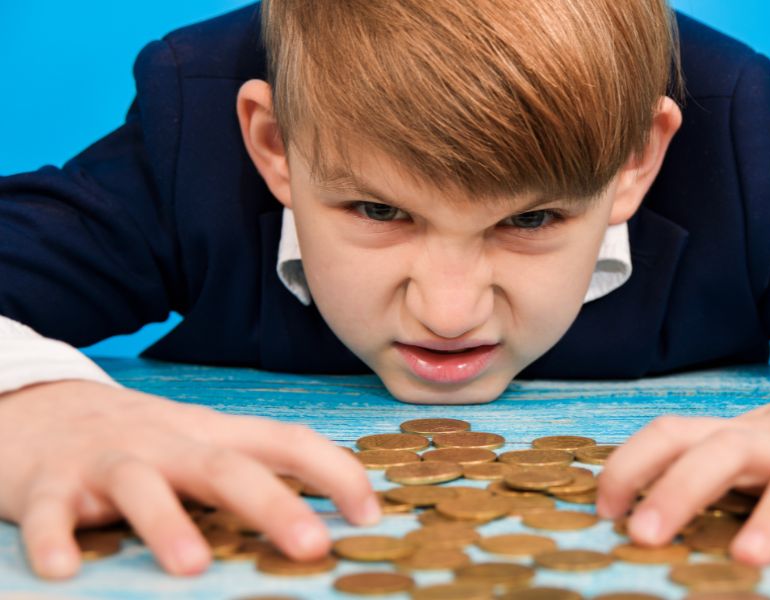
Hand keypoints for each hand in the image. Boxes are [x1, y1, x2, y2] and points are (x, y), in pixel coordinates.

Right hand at [0, 380, 377, 578]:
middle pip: (225, 467)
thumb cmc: (137, 440)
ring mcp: (107, 460)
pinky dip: (54, 538)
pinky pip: (49, 512)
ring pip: (141, 485)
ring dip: (167, 524)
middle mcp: (167, 443)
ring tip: (192, 567)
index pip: (285, 441)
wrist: (38, 406)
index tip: (372, 513)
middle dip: (272, 504)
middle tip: (312, 546)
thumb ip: (251, 471)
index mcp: (211, 436)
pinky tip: (65, 570)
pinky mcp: (46, 482)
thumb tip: (324, 514)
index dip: (334, 471)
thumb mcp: (198, 444)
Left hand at [596, 354, 769, 572]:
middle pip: (724, 452)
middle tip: (643, 535)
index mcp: (744, 436)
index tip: (603, 510)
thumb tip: (633, 513)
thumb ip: (709, 469)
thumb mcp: (758, 444)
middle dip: (680, 490)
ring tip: (748, 557)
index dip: (630, 465)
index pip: (673, 433)